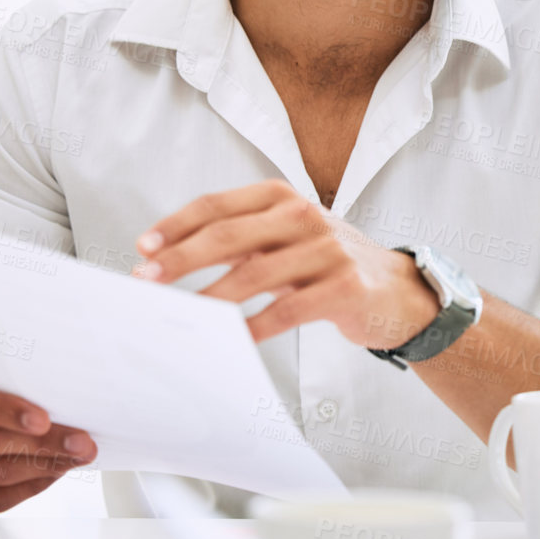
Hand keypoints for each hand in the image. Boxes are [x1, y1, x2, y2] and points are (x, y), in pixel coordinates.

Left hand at [133, 179, 440, 347]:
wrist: (396, 290)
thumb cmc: (326, 263)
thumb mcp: (284, 239)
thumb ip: (237, 241)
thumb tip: (169, 258)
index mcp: (282, 197)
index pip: (218, 206)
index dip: (177, 225)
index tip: (144, 246)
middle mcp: (304, 216)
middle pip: (229, 236)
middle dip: (181, 259)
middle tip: (147, 280)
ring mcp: (327, 250)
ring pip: (254, 275)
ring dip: (211, 298)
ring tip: (184, 317)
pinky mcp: (344, 287)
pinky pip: (287, 310)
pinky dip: (254, 328)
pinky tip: (233, 341)